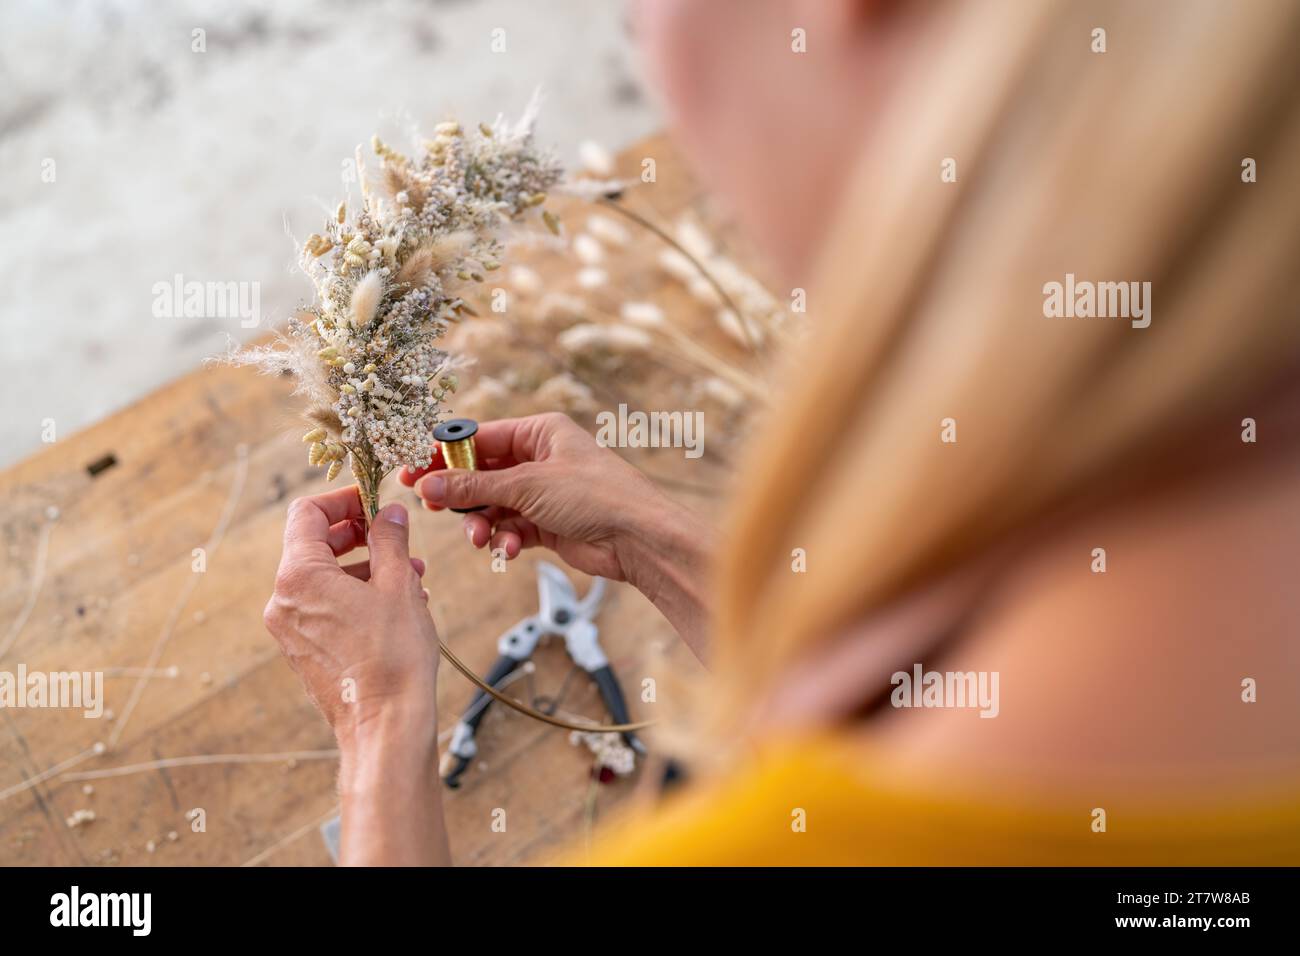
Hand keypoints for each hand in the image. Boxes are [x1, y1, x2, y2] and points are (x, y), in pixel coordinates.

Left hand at [262, 487, 438, 741]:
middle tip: (394, 535)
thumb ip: (390, 539)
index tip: (374, 502)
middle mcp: (283, 601)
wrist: (386, 725)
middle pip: (313, 545)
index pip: (307, 514)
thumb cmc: (393, 657)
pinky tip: (397, 605)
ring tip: (411, 575)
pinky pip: (325, 608)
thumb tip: (388, 513)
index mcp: (299, 577)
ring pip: (323, 579)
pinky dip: (355, 596)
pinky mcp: (303, 651)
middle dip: (358, 535)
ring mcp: (289, 630)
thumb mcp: (399, 584)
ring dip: (364, 568)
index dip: (343, 500)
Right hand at [399, 412, 663, 581]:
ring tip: (481, 537)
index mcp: (540, 432)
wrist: (638, 538)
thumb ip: (475, 486)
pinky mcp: (548, 524)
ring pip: (494, 505)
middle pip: (482, 472)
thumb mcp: (528, 485)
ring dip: (482, 522)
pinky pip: (511, 529)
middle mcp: (540, 459)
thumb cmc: (596, 496)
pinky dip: (505, 539)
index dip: (445, 453)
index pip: (480, 437)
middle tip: (429, 505)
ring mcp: (544, 493)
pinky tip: (508, 548)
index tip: (414, 468)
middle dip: (459, 493)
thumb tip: (429, 485)